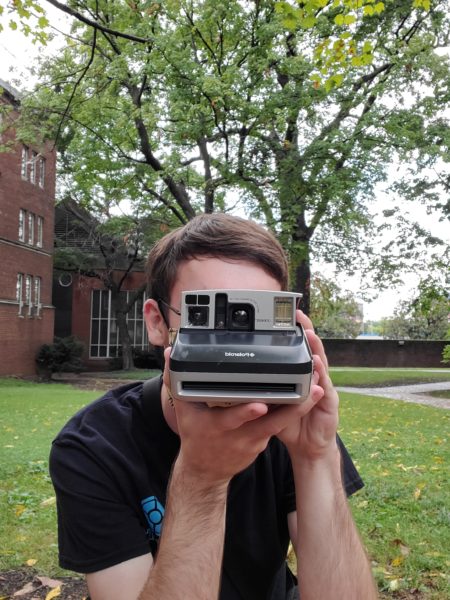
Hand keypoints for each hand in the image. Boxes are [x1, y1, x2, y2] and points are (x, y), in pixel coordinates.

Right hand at [161, 348, 314, 484]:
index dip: (246, 412)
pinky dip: (291, 413)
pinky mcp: (263, 444)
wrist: (205, 471)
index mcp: (218, 426)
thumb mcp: (182, 411)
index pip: (233, 419)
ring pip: (280, 425)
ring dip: (300, 408)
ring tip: (317, 390)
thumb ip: (176, 381)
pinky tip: (306, 398)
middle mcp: (239, 436)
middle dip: (292, 408)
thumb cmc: (195, 436)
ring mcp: (254, 442)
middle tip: (311, 390)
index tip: (261, 404)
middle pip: (269, 422)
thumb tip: (171, 355)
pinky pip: (278, 427)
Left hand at [277, 311, 338, 460]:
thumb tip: (240, 376)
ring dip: (316, 348)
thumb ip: (264, 387)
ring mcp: (323, 387)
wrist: (308, 446)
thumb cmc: (292, 423)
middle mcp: (314, 377)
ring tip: (309, 334)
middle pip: (311, 350)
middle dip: (307, 331)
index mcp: (301, 375)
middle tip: (300, 316)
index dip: (295, 332)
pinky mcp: (329, 401)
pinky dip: (321, 375)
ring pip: (321, 363)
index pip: (299, 349)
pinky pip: (324, 386)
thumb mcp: (274, 403)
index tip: (288, 315)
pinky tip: (317, 365)